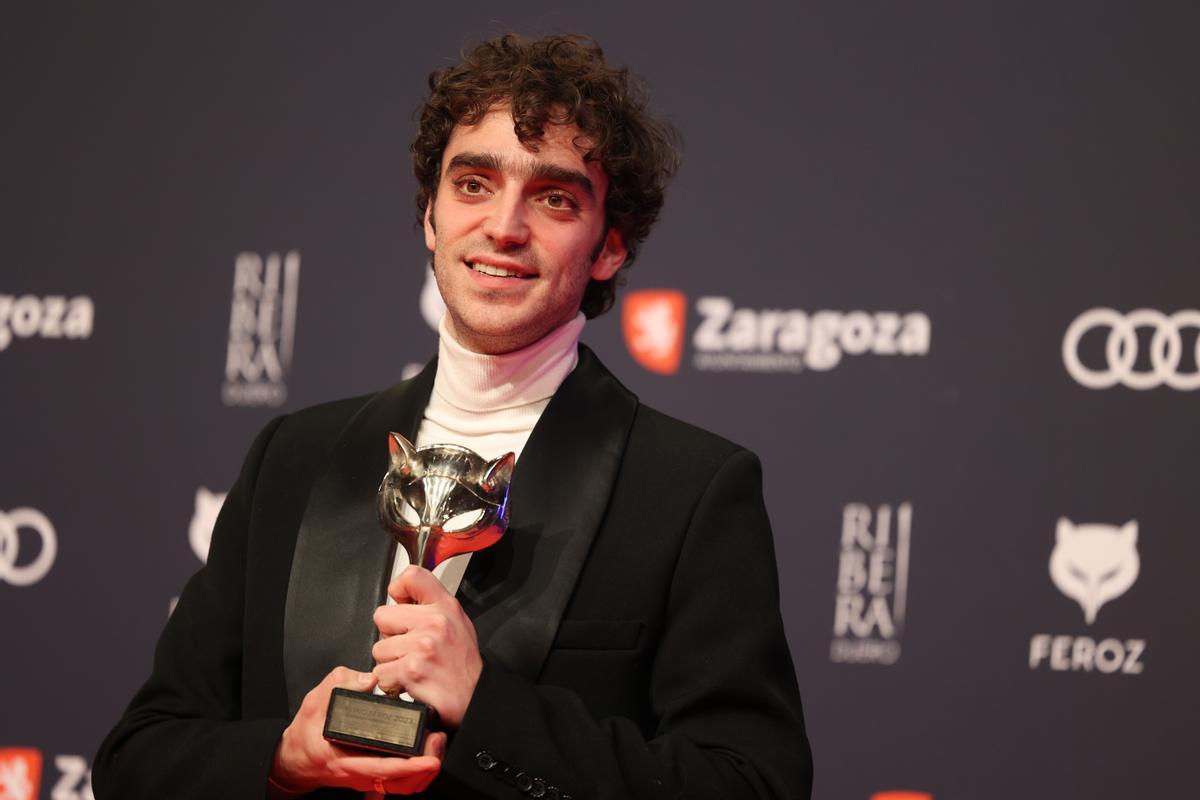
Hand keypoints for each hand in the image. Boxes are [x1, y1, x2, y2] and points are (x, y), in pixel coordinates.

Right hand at [270, 666, 445, 794]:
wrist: (296, 757)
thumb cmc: (306, 732)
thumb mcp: (316, 701)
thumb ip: (341, 684)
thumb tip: (368, 679)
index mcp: (344, 759)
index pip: (380, 766)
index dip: (407, 766)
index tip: (427, 758)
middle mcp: (358, 773)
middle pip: (398, 781)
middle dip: (423, 769)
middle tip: (439, 748)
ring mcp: (366, 778)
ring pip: (401, 786)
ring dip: (422, 774)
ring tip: (437, 751)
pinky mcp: (372, 776)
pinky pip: (398, 784)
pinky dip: (415, 776)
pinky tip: (428, 760)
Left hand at [372, 565, 482, 728]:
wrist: (475, 697)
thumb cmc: (464, 663)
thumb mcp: (457, 622)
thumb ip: (431, 605)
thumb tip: (401, 597)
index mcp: (445, 606)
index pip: (411, 576)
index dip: (398, 590)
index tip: (401, 604)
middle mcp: (434, 622)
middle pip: (382, 616)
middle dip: (391, 636)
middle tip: (409, 648)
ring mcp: (421, 646)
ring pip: (379, 649)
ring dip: (390, 663)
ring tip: (413, 667)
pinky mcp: (411, 670)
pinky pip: (381, 674)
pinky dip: (392, 682)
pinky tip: (410, 682)